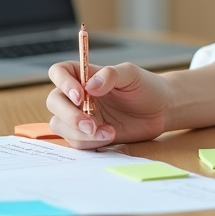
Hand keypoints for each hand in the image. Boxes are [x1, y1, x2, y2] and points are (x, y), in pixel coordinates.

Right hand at [46, 61, 171, 148]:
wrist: (160, 111)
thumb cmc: (146, 86)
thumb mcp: (131, 74)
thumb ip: (110, 75)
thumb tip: (90, 86)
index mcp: (85, 75)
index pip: (59, 72)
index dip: (63, 83)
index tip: (80, 95)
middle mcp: (78, 95)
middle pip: (54, 102)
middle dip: (69, 115)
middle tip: (90, 124)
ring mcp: (81, 116)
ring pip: (61, 126)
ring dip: (81, 133)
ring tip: (108, 132)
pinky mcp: (87, 135)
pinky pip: (76, 142)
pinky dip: (90, 142)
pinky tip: (110, 136)